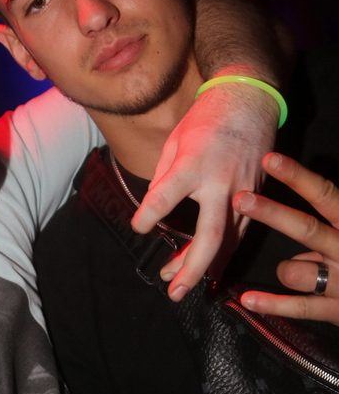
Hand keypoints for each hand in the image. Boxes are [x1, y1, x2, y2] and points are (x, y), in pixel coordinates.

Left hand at [132, 73, 278, 300]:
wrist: (249, 102)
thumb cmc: (204, 122)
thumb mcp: (173, 143)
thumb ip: (162, 179)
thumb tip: (152, 209)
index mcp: (193, 163)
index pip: (165, 197)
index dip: (148, 216)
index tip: (138, 227)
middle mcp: (221, 181)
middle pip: (210, 234)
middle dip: (190, 267)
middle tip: (172, 291)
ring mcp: (242, 191)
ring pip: (227, 240)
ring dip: (203, 267)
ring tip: (178, 285)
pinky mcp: (254, 197)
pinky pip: (238, 233)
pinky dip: (221, 253)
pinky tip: (205, 268)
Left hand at [233, 153, 338, 325]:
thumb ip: (329, 232)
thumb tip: (290, 235)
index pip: (327, 195)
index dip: (298, 177)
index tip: (271, 161)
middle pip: (307, 229)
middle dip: (272, 213)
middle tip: (242, 199)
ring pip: (295, 272)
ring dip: (285, 270)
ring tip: (295, 273)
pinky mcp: (338, 310)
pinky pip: (299, 307)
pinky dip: (272, 303)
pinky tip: (248, 300)